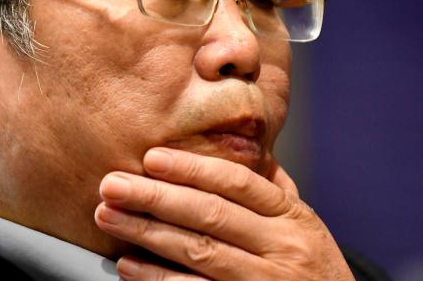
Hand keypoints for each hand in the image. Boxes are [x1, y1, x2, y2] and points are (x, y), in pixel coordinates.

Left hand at [94, 148, 355, 280]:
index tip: (151, 157)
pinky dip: (158, 279)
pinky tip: (129, 265)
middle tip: (112, 184)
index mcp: (294, 219)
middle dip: (156, 197)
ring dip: (147, 233)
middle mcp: (282, 249)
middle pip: (211, 216)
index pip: (238, 184)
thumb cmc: (313, 272)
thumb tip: (232, 154)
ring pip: (199, 253)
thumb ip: (271, 196)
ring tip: (109, 216)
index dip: (193, 168)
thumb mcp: (305, 229)